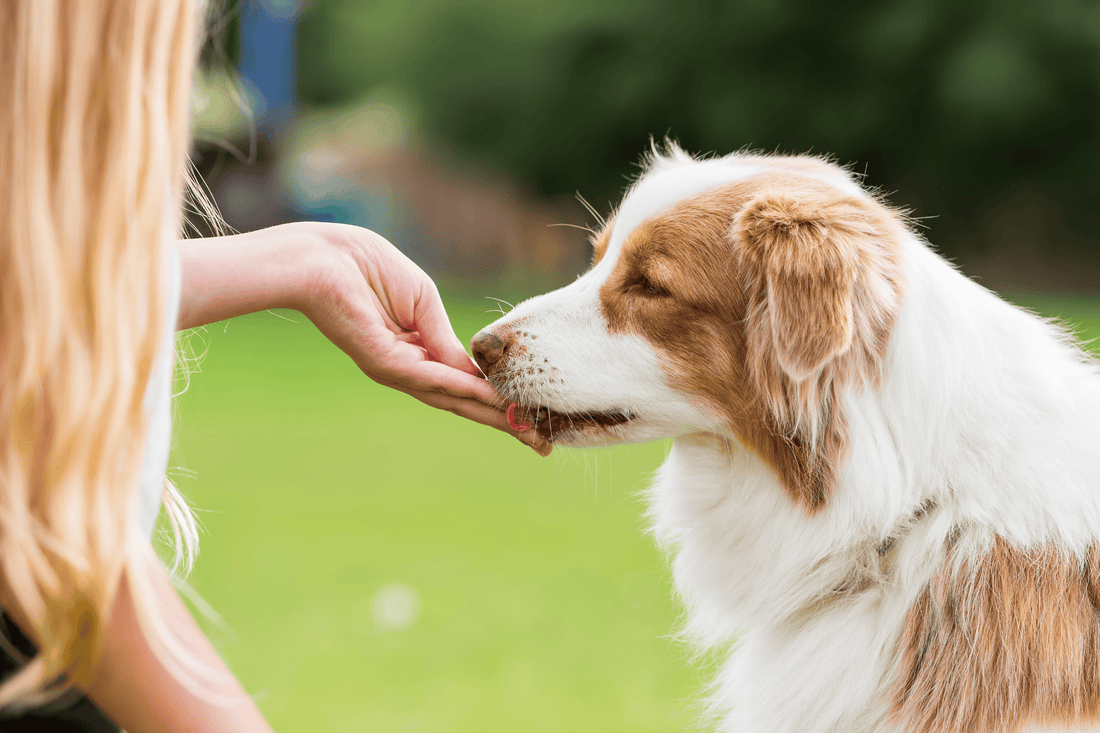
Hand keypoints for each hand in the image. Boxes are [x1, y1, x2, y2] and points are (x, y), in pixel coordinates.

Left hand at [300, 223, 549, 453]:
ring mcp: (395, 370)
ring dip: (491, 414)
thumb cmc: (367, 268)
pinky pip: (431, 379)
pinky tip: (490, 398)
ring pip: (451, 399)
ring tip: (526, 431)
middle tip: (540, 446)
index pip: (463, 385)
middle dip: (502, 422)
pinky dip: (463, 389)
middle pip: (462, 403)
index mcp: (416, 352)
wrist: (323, 258)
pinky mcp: (383, 363)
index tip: (532, 417)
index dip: (498, 400)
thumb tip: (475, 372)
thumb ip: (446, 338)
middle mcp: (407, 369)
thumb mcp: (423, 303)